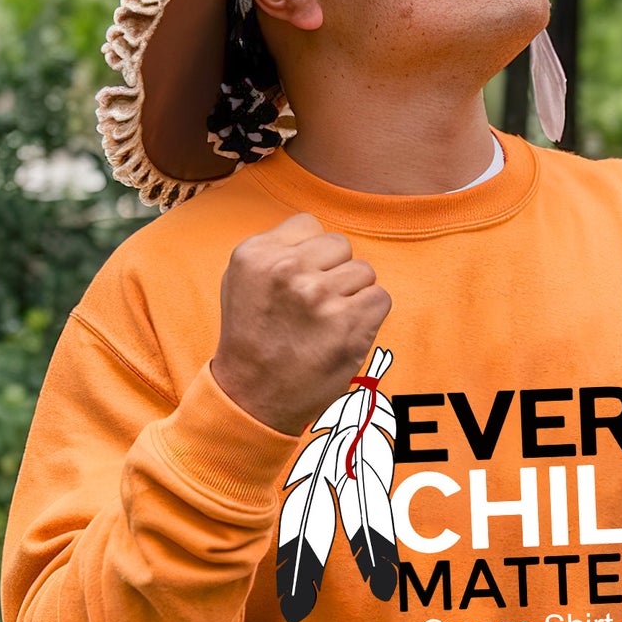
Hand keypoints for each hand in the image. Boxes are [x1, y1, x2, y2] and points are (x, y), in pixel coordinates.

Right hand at [211, 213, 391, 434]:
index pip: (309, 223)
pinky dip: (369, 316)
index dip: (310, 255)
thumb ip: (276, 249)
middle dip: (334, 272)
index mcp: (256, 253)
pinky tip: (343, 333)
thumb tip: (316, 235)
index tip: (299, 280)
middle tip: (313, 306)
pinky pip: (380, 298)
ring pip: (364, 271)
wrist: (252, 398)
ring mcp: (318, 296)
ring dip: (352, 296)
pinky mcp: (348, 323)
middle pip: (340, 245)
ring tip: (326, 322)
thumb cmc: (252, 337)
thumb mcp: (241, 281)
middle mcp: (286, 269)